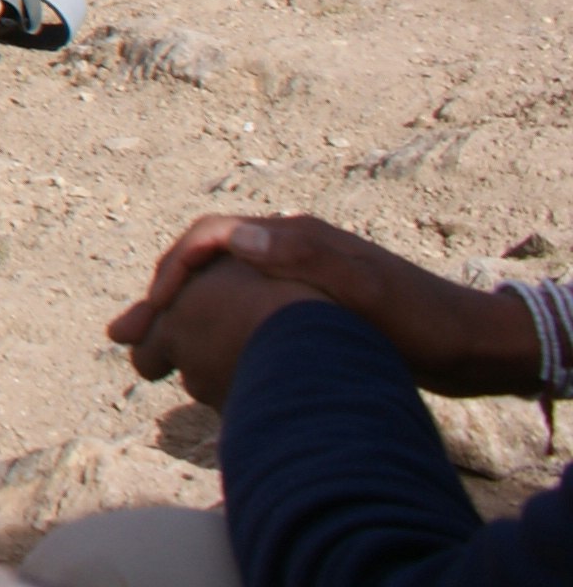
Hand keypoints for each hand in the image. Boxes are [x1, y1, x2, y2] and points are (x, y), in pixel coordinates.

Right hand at [111, 214, 540, 398]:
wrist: (468, 344)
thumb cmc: (418, 320)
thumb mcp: (362, 288)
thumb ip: (303, 256)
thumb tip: (238, 234)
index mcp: (291, 236)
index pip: (209, 236)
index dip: (172, 270)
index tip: (152, 309)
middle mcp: (284, 248)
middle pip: (202, 261)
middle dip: (159, 296)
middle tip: (121, 335)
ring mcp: (292, 276)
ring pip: (215, 287)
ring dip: (176, 313)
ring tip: (142, 347)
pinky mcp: (301, 305)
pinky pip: (235, 307)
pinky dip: (206, 327)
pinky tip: (198, 354)